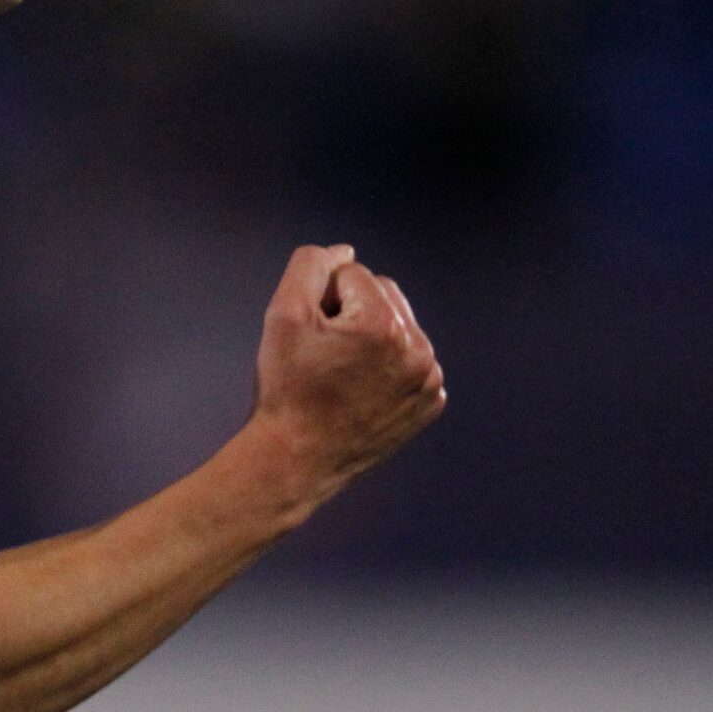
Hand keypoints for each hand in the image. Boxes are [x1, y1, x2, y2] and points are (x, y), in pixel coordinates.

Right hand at [252, 243, 445, 493]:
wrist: (296, 459)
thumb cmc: (286, 388)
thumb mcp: (282, 315)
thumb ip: (310, 266)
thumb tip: (345, 253)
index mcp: (385, 326)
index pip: (351, 274)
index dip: (320, 300)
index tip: (310, 339)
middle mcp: (419, 351)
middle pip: (382, 294)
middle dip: (351, 312)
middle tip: (323, 354)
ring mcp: (430, 381)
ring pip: (399, 326)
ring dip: (372, 336)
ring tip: (341, 373)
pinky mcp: (430, 404)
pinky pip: (411, 362)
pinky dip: (388, 368)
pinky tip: (361, 391)